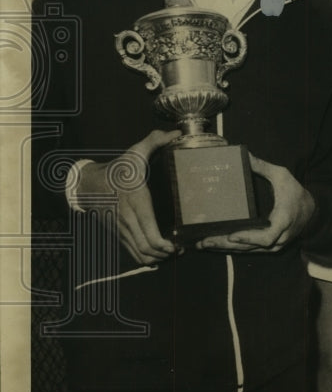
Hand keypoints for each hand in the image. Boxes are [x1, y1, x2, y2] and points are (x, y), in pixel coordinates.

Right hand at [76, 129, 180, 265]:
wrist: (88, 183)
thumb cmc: (117, 168)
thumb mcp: (134, 152)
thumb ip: (155, 141)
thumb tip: (177, 134)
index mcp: (136, 201)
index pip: (149, 231)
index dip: (163, 245)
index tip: (178, 245)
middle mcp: (128, 218)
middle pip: (146, 247)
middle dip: (165, 254)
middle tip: (182, 250)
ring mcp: (121, 228)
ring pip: (139, 253)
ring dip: (157, 258)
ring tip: (173, 253)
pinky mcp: (118, 233)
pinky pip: (132, 251)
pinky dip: (146, 257)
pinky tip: (159, 255)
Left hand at [198, 154, 315, 252]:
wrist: (312, 211)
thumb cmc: (296, 192)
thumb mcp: (282, 175)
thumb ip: (263, 167)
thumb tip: (244, 155)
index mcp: (283, 219)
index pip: (267, 236)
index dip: (248, 238)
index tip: (232, 235)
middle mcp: (279, 236)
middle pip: (251, 246)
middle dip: (226, 245)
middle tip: (204, 241)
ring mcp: (275, 245)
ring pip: (248, 250)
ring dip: (225, 248)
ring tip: (203, 244)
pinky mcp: (271, 247)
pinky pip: (251, 250)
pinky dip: (234, 248)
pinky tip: (217, 245)